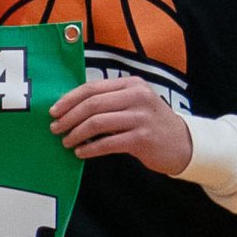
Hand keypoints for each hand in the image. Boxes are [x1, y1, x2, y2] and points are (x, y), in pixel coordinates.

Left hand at [49, 74, 192, 173]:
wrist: (182, 144)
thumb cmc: (149, 123)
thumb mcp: (133, 103)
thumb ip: (108, 101)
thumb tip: (69, 107)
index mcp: (131, 84)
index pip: (92, 88)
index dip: (69, 100)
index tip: (53, 111)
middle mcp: (138, 97)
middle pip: (92, 104)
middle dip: (68, 117)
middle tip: (55, 128)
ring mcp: (141, 117)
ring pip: (97, 123)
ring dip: (76, 134)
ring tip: (66, 142)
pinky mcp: (142, 138)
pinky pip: (107, 143)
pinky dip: (90, 148)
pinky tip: (81, 152)